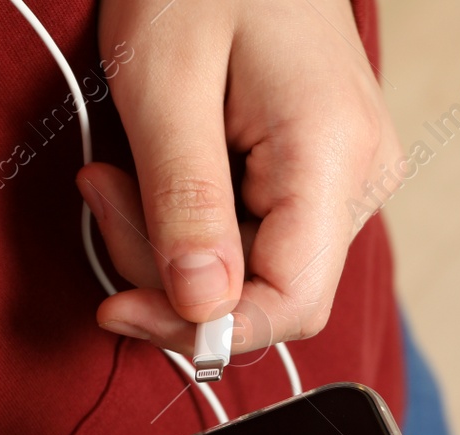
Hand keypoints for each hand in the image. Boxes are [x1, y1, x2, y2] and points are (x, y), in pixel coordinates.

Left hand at [80, 0, 401, 353]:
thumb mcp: (163, 81)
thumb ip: (184, 201)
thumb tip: (203, 310)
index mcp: (333, 155)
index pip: (292, 302)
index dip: (207, 328)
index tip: (122, 308)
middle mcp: (361, 177)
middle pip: (270, 293)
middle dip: (172, 276)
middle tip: (99, 196)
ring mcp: (349, 176)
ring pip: (260, 272)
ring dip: (173, 247)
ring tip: (116, 172)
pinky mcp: (324, 174)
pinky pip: (260, 237)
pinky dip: (196, 224)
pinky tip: (159, 169)